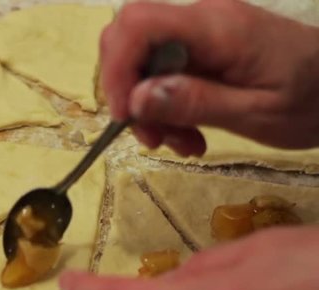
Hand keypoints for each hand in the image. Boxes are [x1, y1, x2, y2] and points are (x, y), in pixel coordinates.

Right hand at [100, 0, 318, 155]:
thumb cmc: (312, 100)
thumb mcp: (256, 113)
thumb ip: (195, 102)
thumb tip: (134, 97)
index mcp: (217, 28)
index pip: (138, 24)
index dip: (116, 67)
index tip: (125, 115)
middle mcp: (202, 19)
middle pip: (131, 39)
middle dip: (128, 91)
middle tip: (152, 137)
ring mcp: (202, 31)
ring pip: (144, 59)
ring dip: (150, 107)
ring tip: (182, 144)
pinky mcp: (205, 46)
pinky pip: (165, 69)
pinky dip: (166, 104)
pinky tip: (189, 133)